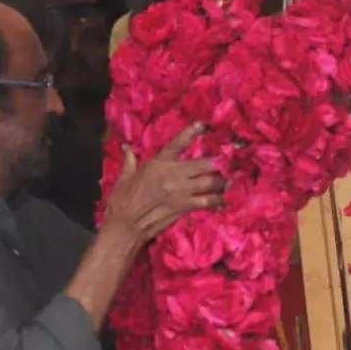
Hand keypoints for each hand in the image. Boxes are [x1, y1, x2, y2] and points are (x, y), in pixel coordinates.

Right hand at [102, 124, 223, 246]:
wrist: (125, 225)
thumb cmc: (122, 200)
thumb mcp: (124, 177)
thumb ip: (129, 161)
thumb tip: (126, 148)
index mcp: (158, 163)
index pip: (176, 144)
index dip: (190, 132)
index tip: (202, 124)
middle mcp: (172, 175)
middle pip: (202, 164)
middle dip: (216, 162)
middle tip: (226, 161)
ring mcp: (181, 192)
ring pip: (209, 183)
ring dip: (221, 182)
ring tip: (229, 181)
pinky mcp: (184, 207)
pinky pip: (206, 202)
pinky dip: (217, 201)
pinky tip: (224, 200)